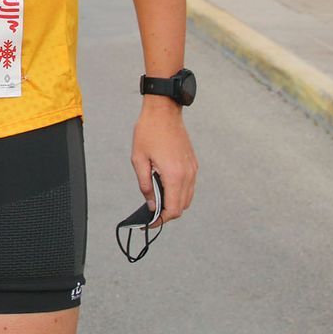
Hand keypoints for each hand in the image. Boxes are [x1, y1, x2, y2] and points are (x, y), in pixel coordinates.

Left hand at [131, 101, 197, 224]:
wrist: (164, 111)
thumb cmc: (148, 132)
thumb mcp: (139, 159)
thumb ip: (145, 184)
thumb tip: (150, 203)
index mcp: (174, 175)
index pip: (173, 209)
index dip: (161, 219)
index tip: (149, 222)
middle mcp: (188, 174)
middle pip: (182, 206)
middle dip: (167, 213)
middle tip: (151, 212)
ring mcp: (193, 169)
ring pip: (188, 197)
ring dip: (174, 203)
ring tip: (157, 200)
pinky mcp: (193, 164)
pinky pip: (189, 186)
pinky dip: (179, 192)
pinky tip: (165, 187)